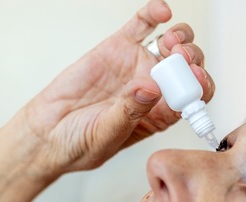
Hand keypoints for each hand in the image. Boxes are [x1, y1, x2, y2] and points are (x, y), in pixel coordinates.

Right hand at [20, 0, 214, 174]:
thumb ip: (128, 113)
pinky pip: (142, 26)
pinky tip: (162, 11)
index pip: (191, 99)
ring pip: (172, 45)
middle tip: (181, 57)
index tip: (195, 78)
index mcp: (160, 116)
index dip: (199, 86)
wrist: (47, 132)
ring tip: (170, 42)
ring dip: (180, 38)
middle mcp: (155, 90)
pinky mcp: (118, 48)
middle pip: (187, 69)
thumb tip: (151, 89)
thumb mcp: (105, 136)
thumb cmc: (79, 144)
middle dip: (191, 59)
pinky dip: (154, 14)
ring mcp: (138, 66)